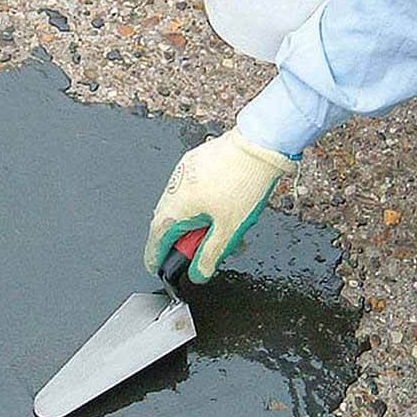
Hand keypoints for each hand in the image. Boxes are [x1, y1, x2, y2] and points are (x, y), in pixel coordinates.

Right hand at [144, 128, 296, 282]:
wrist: (261, 142)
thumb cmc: (245, 181)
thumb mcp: (229, 228)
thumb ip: (211, 255)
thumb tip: (198, 274)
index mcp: (176, 207)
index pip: (156, 240)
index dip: (156, 257)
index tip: (156, 267)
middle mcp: (173, 188)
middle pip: (171, 224)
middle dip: (187, 240)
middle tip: (206, 250)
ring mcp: (183, 173)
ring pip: (184, 207)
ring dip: (199, 223)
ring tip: (226, 229)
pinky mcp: (196, 162)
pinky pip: (192, 190)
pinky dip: (203, 205)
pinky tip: (225, 208)